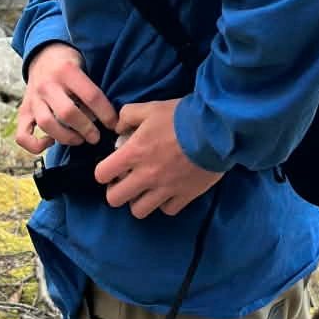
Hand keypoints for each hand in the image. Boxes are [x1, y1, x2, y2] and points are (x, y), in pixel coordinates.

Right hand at [16, 42, 115, 155]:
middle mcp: (47, 84)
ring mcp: (33, 99)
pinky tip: (50, 142)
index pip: (91, 96)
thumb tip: (108, 118)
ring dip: (67, 137)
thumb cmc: (68, 64)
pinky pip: (23, 135)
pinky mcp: (23, 111)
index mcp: (66, 70)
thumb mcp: (83, 66)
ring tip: (79, 139)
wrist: (42, 55)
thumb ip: (91, 89)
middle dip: (86, 129)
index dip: (106, 114)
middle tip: (96, 136)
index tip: (114, 124)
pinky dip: (35, 145)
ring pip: (47, 124)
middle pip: (68, 113)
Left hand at [95, 98, 222, 218]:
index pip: (102, 174)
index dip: (103, 171)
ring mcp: (165, 189)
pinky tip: (167, 191)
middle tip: (126, 180)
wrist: (215, 129)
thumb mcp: (149, 107)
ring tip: (146, 189)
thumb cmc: (180, 116)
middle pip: (115, 199)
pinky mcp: (185, 196)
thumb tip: (118, 129)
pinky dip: (164, 203)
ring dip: (139, 200)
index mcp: (133, 153)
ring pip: (139, 211)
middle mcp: (145, 176)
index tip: (112, 167)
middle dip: (116, 190)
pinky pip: (166, 210)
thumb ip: (127, 116)